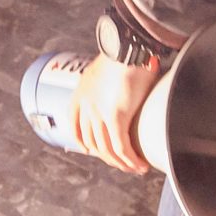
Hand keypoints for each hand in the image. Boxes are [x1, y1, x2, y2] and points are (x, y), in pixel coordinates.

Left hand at [72, 53, 159, 173]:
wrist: (128, 47)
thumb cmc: (124, 54)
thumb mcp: (107, 70)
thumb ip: (110, 82)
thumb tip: (124, 87)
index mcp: (81, 93)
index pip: (76, 126)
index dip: (84, 142)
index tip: (93, 151)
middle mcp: (86, 105)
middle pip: (93, 142)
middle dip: (107, 157)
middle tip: (122, 163)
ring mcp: (99, 113)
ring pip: (107, 149)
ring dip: (122, 163)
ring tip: (134, 168)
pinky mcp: (115, 117)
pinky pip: (121, 147)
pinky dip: (131, 160)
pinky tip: (139, 165)